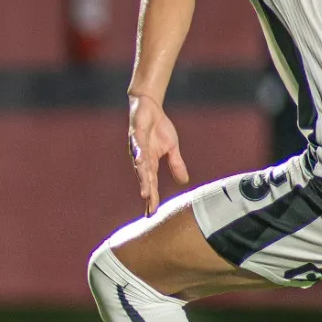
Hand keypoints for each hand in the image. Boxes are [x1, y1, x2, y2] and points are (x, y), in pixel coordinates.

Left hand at [128, 93, 188, 215]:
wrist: (150, 109)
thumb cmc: (159, 129)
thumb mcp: (171, 148)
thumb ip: (175, 164)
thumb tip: (184, 182)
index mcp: (150, 163)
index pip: (151, 183)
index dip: (152, 197)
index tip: (152, 213)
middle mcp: (142, 158)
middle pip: (145, 178)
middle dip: (148, 193)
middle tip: (149, 208)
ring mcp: (138, 146)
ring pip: (140, 164)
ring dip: (143, 178)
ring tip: (145, 192)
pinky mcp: (137, 133)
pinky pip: (137, 144)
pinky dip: (138, 152)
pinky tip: (140, 161)